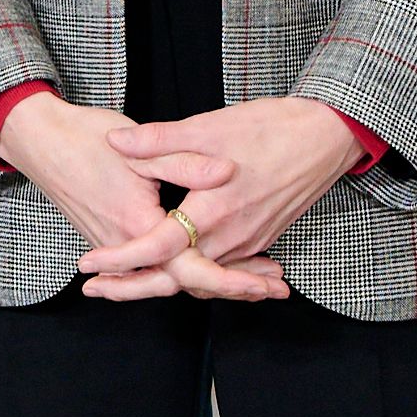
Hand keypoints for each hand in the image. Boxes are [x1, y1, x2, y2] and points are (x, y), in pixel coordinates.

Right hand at [0, 89, 254, 294]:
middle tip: (274, 289)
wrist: (39, 140)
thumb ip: (184, 161)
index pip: (189, 269)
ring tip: (259, 279)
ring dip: (216, 280)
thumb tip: (226, 171)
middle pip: (186, 283)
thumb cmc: (84, 138)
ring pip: (173, 277)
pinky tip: (217, 260)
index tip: (262, 284)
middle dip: (232, 287)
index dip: (230, 280)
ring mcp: (119, 246)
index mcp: (137, 225)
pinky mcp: (117, 239)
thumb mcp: (138, 144)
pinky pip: (158, 267)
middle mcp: (127, 245)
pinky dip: (192, 269)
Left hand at [86, 94, 365, 304]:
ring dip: (162, 281)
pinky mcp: (259, 239)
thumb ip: (160, 141)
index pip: (158, 247)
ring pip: (199, 276)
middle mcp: (232, 236)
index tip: (87, 263)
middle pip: (176, 277)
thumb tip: (116, 143)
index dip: (120, 258)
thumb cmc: (271, 127)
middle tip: (94, 289)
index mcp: (214, 209)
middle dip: (132, 287)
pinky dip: (195, 274)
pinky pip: (221, 267)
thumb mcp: (209, 126)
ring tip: (122, 283)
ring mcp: (249, 242)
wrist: (328, 136)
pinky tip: (173, 269)